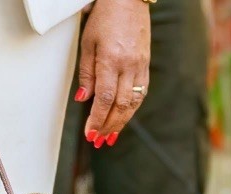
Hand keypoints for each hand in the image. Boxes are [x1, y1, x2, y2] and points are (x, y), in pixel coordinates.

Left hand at [76, 0, 150, 146]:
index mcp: (111, 59)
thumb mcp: (88, 42)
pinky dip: (131, 110)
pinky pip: (140, 94)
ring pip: (132, 104)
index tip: (90, 134)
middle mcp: (128, 66)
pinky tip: (122, 119)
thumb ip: (86, 73)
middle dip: (108, 127)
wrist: (129, 0)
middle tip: (98, 141)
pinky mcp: (146, 66)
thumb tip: (84, 99)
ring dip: (120, 123)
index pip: (105, 98)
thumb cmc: (104, 18)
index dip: (97, 119)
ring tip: (110, 137)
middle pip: (120, 106)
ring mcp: (140, 67)